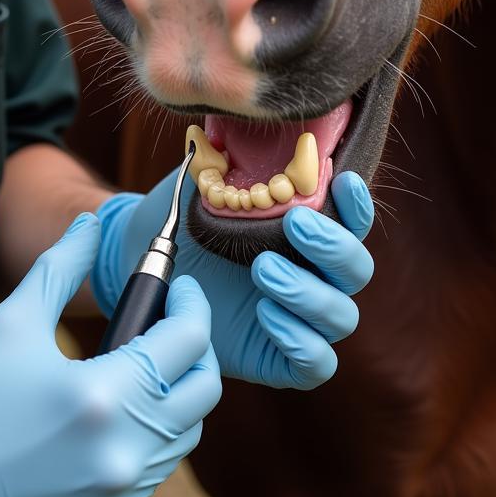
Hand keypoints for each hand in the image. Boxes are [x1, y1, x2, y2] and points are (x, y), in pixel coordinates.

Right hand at [0, 214, 220, 496]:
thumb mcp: (10, 323)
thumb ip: (60, 266)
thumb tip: (91, 223)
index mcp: (103, 395)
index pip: (188, 340)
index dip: (192, 305)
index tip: (182, 290)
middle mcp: (121, 452)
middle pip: (203, 393)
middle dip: (194, 352)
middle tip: (168, 330)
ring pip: (180, 438)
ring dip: (167, 401)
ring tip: (131, 375)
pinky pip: (145, 478)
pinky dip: (137, 447)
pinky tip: (101, 428)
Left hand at [93, 172, 373, 388]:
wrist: (138, 261)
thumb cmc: (181, 221)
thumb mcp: (208, 186)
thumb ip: (241, 163)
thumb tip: (259, 133)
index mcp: (309, 232)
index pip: (353, 222)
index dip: (357, 205)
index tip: (340, 182)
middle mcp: (313, 274)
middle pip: (356, 270)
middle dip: (332, 246)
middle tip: (293, 225)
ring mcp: (299, 318)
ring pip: (340, 317)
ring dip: (308, 292)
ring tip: (261, 269)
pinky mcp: (278, 357)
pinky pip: (316, 363)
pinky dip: (300, 340)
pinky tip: (265, 314)